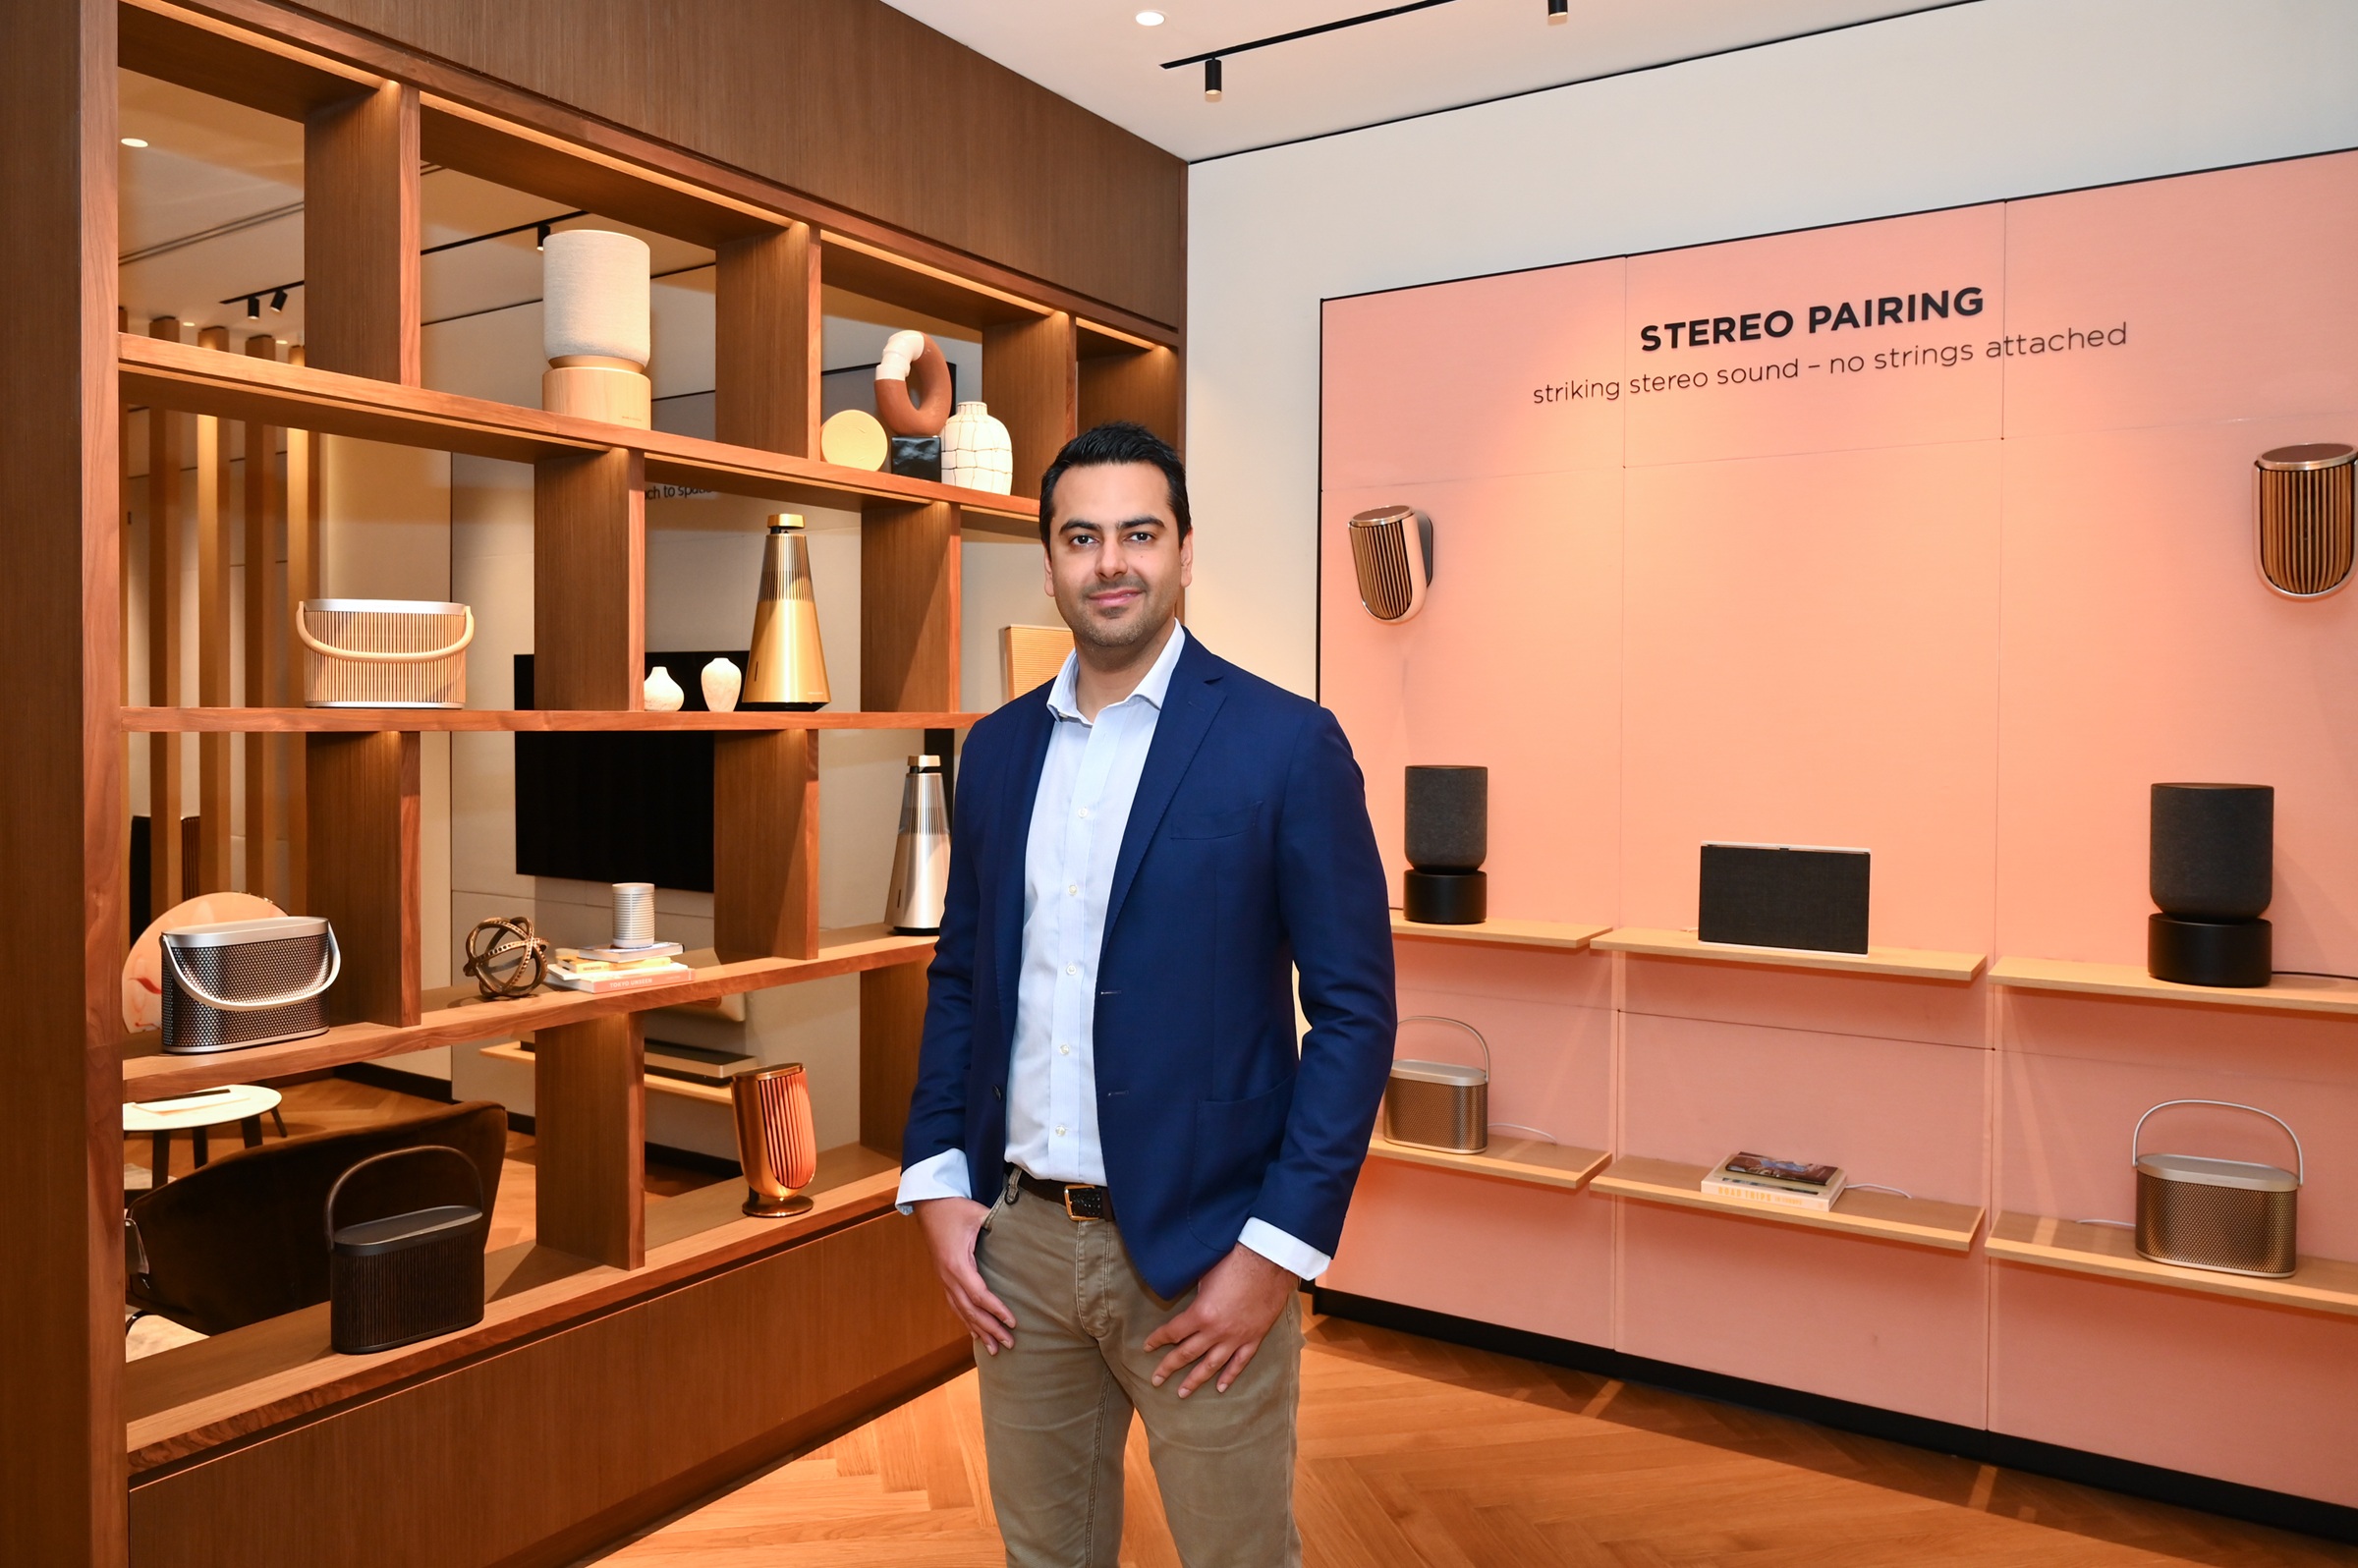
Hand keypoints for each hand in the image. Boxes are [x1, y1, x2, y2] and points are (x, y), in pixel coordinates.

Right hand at [914, 1197, 1015, 1352]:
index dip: (995, 1310)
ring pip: (961, 1312)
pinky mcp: (945, 1278)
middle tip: (1009, 1344)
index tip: (1013, 1322)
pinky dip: (967, 1321)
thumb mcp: (977, 1213)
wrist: (929, 1205)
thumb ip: (997, 1224)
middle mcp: (948, 1277)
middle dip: (990, 1329)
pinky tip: (976, 1334)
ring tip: (995, 1349)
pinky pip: (955, 1305)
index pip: (979, 1295)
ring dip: (978, 1331)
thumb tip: (1023, 1229)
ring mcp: (944, 1279)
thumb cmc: (954, 1209)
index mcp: (957, 1264)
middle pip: (970, 1310)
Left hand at [1142, 1243, 1298, 1397]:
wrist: (1270, 1262)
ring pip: (1211, 1365)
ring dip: (1195, 1380)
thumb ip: (1194, 1295)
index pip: (1173, 1332)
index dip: (1157, 1340)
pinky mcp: (1254, 1338)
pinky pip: (1240, 1362)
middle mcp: (1216, 1331)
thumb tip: (1180, 1300)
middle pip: (1187, 1354)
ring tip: (1182, 1393)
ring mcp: (1236, 1337)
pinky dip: (1230, 1376)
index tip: (1147, 1347)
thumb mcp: (1205, 1274)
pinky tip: (1220, 1387)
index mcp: (1201, 1314)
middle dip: (1168, 1367)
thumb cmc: (1235, 1261)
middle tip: (1156, 1380)